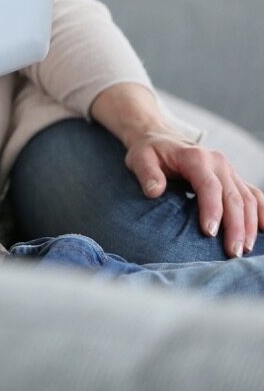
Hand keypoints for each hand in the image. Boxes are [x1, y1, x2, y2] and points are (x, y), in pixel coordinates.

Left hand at [125, 132, 263, 257]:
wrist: (161, 138)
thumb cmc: (149, 152)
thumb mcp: (139, 159)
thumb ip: (147, 174)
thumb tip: (154, 191)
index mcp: (196, 157)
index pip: (209, 186)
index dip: (212, 210)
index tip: (209, 233)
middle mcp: (218, 162)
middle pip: (233, 196)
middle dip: (236, 226)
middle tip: (232, 252)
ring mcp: (229, 170)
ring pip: (248, 199)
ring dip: (250, 225)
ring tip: (244, 249)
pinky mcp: (234, 178)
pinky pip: (254, 195)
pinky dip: (262, 212)